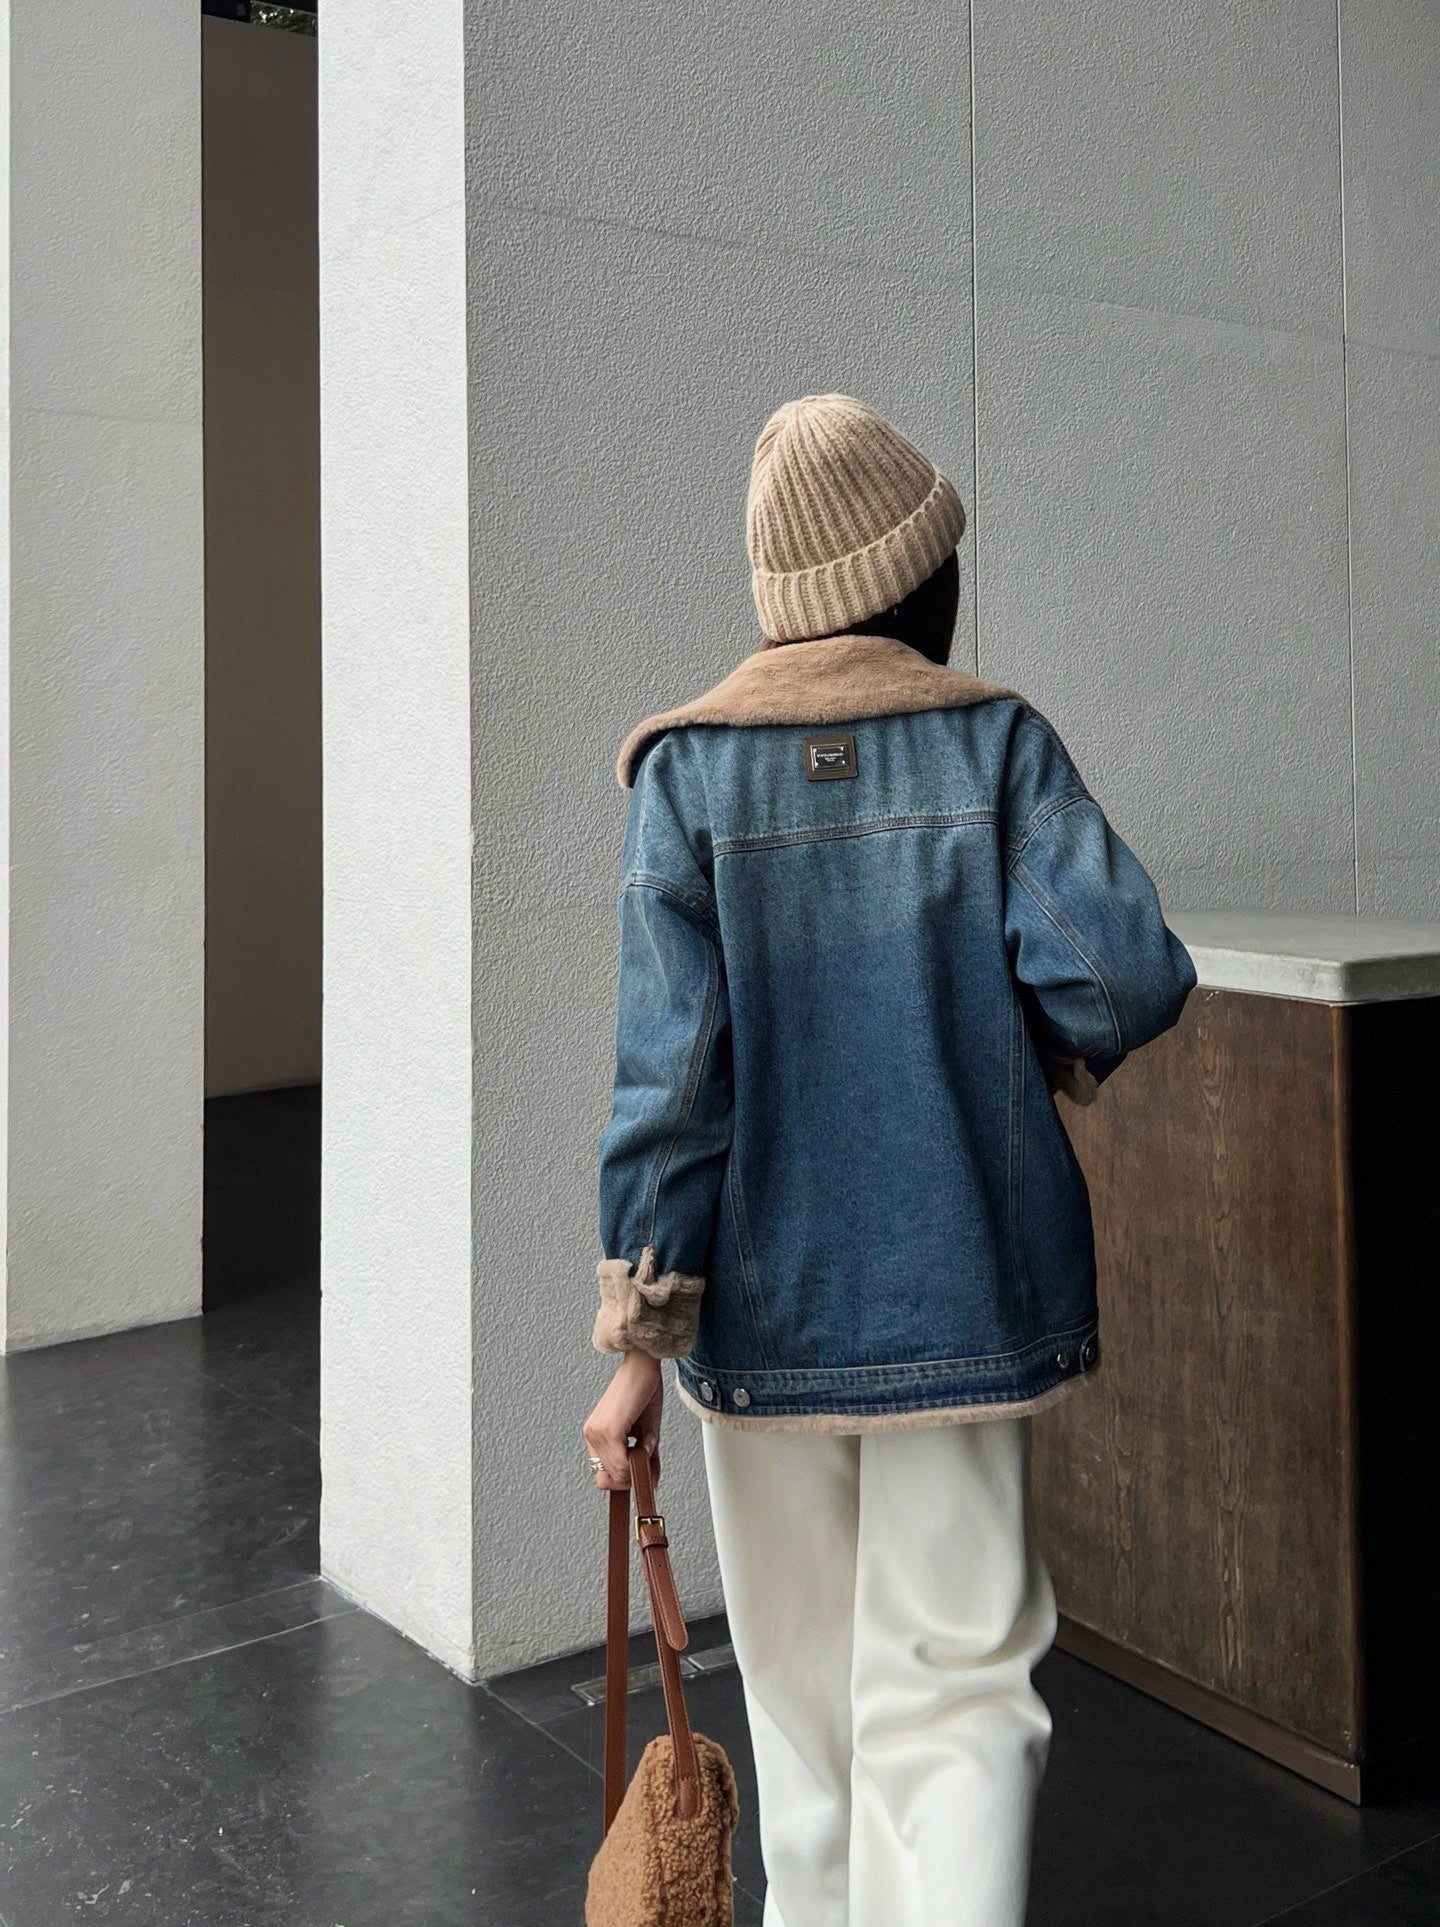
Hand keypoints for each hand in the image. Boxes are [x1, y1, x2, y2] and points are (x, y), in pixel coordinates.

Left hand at [584, 1350, 662, 1491]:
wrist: (642, 1366)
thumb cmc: (643, 1393)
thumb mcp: (647, 1433)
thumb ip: (646, 1459)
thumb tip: (651, 1485)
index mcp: (596, 1436)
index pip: (602, 1476)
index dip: (622, 1480)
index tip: (640, 1473)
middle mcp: (592, 1435)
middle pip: (609, 1480)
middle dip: (631, 1477)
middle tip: (647, 1459)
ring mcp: (597, 1433)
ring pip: (617, 1474)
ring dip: (638, 1466)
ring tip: (646, 1443)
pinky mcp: (609, 1430)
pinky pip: (622, 1464)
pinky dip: (639, 1459)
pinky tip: (645, 1440)